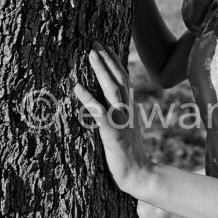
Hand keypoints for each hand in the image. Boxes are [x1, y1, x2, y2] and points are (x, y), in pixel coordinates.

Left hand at [74, 42, 153, 196]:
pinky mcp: (112, 133)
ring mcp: (121, 120)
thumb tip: (106, 101)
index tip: (104, 46)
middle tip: (94, 42)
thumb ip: (119, 112)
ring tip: (90, 55)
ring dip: (101, 70)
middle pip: (119, 78)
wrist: (139, 174)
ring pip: (112, 89)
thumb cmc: (128, 154)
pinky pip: (99, 113)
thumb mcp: (126, 128)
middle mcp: (127, 109)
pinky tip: (78, 87)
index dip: (114, 61)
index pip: (123, 78)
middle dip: (107, 59)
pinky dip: (89, 99)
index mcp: (130, 107)